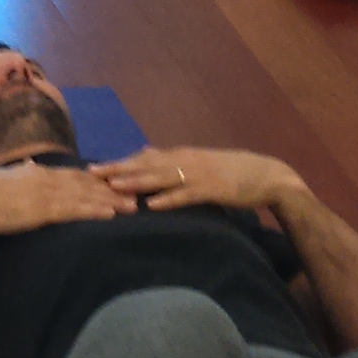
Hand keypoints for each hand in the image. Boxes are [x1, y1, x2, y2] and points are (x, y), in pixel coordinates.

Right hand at [0, 160, 129, 235]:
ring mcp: (45, 194)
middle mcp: (47, 179)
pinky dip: (94, 211)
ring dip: (111, 201)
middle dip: (113, 190)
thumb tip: (30, 167)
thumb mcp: (6, 177)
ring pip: (85, 197)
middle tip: (137, 194)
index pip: (76, 176)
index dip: (99, 181)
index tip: (118, 184)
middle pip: (88, 184)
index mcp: (39, 173)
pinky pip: (73, 210)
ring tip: (133, 207)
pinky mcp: (41, 210)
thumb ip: (22, 173)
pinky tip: (110, 214)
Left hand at [91, 146, 305, 220]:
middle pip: (145, 165)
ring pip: (161, 178)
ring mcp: (197, 175)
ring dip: (136, 182)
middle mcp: (185, 161)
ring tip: (113, 186)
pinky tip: (150, 205)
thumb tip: (146, 151)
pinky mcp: (211, 189)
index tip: (94, 167)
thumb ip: (171, 159)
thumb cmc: (232, 172)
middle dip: (118, 169)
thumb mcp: (198, 162)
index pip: (144, 158)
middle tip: (91, 173)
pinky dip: (166, 200)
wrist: (266, 175)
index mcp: (181, 155)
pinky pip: (184, 196)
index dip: (119, 163)